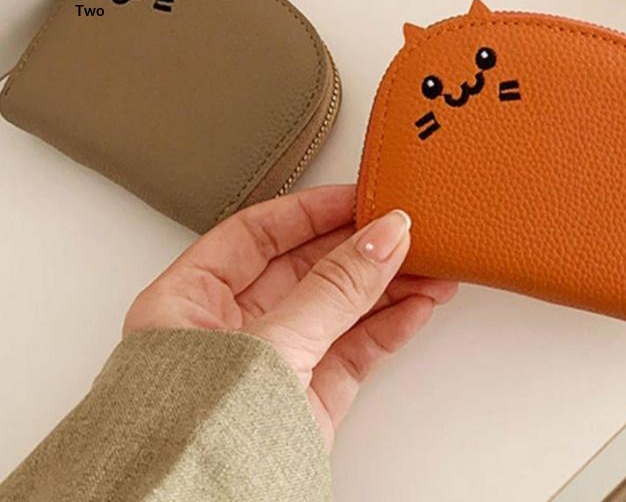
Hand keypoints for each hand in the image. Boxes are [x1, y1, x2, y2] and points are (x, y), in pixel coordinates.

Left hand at [124, 184, 456, 448]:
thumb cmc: (195, 437)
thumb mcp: (271, 342)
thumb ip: (333, 288)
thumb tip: (380, 238)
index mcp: (189, 300)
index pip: (255, 234)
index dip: (309, 211)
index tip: (358, 198)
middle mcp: (228, 328)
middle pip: (304, 269)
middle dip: (357, 250)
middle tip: (402, 230)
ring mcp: (271, 365)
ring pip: (336, 309)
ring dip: (384, 287)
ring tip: (427, 266)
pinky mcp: (305, 401)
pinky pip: (352, 350)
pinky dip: (388, 327)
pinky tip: (417, 306)